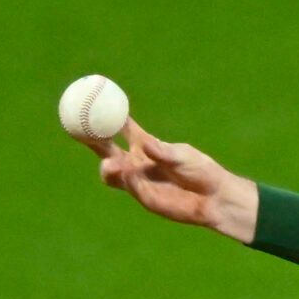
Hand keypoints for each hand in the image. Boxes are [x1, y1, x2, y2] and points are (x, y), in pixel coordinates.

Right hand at [88, 118, 259, 242]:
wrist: (214, 197)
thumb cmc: (200, 171)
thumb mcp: (181, 156)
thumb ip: (162, 151)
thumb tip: (145, 144)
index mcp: (144, 144)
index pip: (120, 127)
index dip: (107, 114)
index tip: (94, 100)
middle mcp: (136, 161)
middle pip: (105, 149)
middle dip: (92, 140)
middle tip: (84, 131)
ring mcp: (138, 180)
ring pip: (112, 172)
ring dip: (109, 166)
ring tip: (111, 163)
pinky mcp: (145, 198)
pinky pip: (130, 187)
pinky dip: (128, 180)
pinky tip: (129, 173)